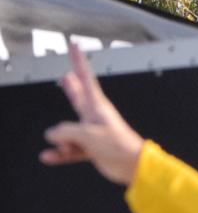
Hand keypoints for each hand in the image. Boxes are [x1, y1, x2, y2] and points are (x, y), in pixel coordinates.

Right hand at [39, 44, 144, 186]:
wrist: (133, 166)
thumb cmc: (117, 146)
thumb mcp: (87, 135)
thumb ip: (66, 131)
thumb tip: (52, 134)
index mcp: (97, 106)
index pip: (85, 78)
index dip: (78, 61)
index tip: (74, 45)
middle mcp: (94, 117)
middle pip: (78, 97)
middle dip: (72, 87)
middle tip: (66, 75)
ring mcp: (92, 133)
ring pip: (70, 129)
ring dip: (62, 137)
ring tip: (56, 140)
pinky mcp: (92, 149)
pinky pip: (71, 149)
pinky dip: (61, 154)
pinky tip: (49, 156)